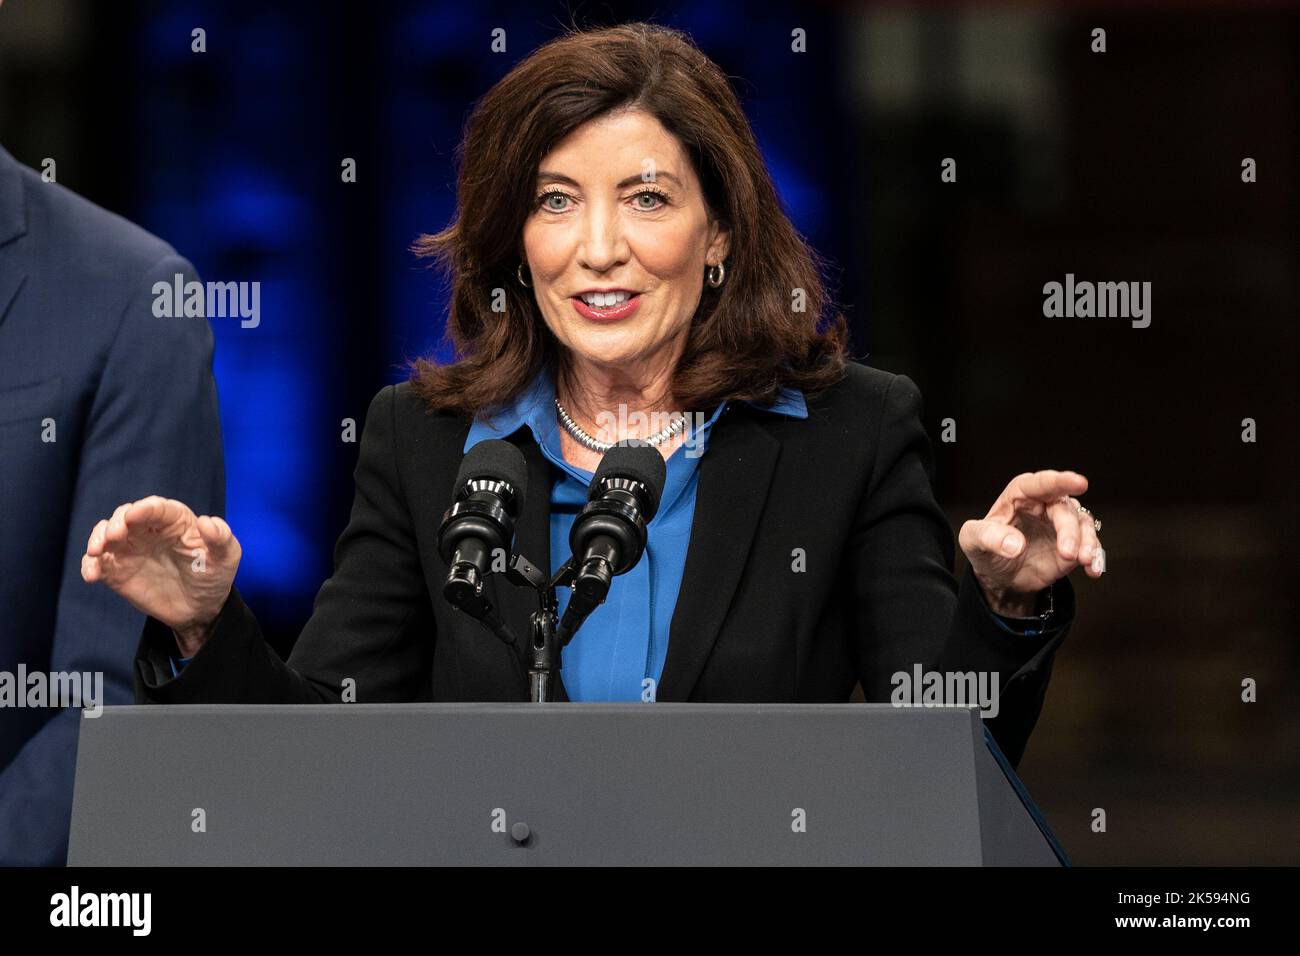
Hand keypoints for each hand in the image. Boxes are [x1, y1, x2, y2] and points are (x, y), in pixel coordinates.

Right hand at [80, 496, 240, 655]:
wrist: (199, 609)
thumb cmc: (214, 576)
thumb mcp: (226, 557)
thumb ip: (221, 538)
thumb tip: (207, 521)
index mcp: (175, 521)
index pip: (158, 508)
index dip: (146, 508)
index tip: (135, 514)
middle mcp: (148, 530)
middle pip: (125, 516)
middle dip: (117, 521)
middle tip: (116, 535)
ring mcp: (130, 549)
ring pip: (105, 534)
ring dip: (97, 537)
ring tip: (98, 550)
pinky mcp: (117, 570)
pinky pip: (97, 563)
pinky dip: (90, 565)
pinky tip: (92, 575)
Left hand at [958, 470, 1103, 615]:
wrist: (999, 577)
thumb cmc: (985, 550)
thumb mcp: (973, 541)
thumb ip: (988, 537)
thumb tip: (1014, 544)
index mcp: (1020, 495)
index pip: (1041, 483)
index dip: (1060, 481)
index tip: (1079, 482)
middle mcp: (1044, 505)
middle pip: (1065, 508)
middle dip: (1070, 529)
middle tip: (1068, 553)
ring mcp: (1061, 525)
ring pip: (1083, 524)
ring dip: (1087, 542)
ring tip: (1083, 560)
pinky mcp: (1073, 544)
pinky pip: (1090, 545)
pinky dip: (1095, 556)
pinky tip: (1092, 569)